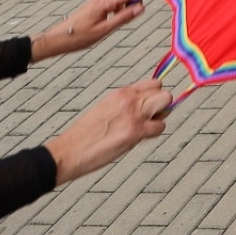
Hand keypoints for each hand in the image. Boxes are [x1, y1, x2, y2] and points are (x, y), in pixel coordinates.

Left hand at [31, 0, 144, 62]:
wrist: (57, 39)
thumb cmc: (79, 37)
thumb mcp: (104, 30)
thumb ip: (123, 18)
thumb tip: (141, 8)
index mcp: (104, 3)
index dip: (138, 0)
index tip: (138, 13)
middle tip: (130, 15)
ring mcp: (97, 1)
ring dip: (125, 3)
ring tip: (119, 19)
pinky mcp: (94, 5)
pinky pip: (111, 0)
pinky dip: (116, 6)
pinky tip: (111, 19)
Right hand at [46, 79, 169, 185]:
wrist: (68, 151)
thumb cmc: (85, 134)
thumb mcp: (106, 109)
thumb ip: (126, 105)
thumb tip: (147, 108)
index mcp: (120, 93)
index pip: (153, 83)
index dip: (155, 96)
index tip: (148, 108)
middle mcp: (129, 99)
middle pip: (164, 92)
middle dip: (161, 105)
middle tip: (149, 119)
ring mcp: (134, 114)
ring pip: (166, 103)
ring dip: (160, 117)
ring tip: (145, 128)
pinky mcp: (135, 131)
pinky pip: (160, 127)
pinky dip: (153, 134)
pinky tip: (139, 139)